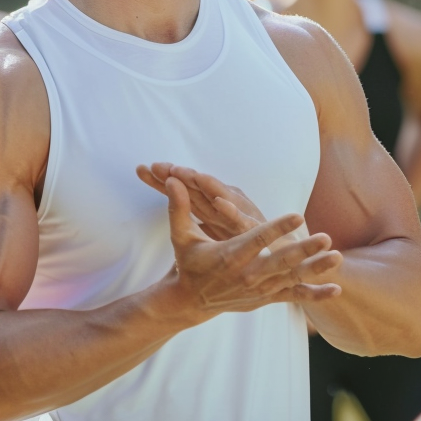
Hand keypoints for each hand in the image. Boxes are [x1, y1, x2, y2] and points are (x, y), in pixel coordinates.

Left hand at [136, 163, 265, 240]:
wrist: (280, 254)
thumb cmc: (243, 239)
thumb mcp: (209, 227)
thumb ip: (186, 214)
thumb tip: (166, 198)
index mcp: (210, 207)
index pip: (182, 190)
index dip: (162, 180)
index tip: (140, 169)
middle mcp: (224, 205)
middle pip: (197, 188)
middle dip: (179, 175)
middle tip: (160, 166)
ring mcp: (239, 215)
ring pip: (219, 197)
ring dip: (205, 184)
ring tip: (188, 175)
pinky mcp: (254, 229)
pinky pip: (241, 220)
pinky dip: (231, 210)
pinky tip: (220, 203)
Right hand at [158, 175, 340, 316]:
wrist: (191, 300)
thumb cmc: (189, 262)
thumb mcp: (181, 236)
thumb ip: (179, 207)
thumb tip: (173, 180)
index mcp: (230, 256)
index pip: (256, 239)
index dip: (277, 227)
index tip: (297, 214)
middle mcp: (248, 274)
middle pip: (280, 261)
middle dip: (304, 251)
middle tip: (326, 238)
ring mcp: (260, 289)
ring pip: (292, 278)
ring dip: (316, 269)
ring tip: (338, 258)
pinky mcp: (266, 298)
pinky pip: (293, 297)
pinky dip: (314, 295)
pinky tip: (336, 291)